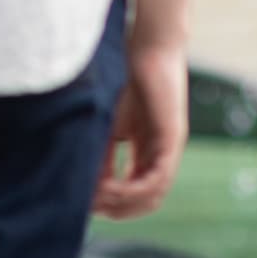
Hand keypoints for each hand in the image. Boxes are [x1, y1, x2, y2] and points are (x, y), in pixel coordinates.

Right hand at [94, 39, 187, 219]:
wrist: (148, 48)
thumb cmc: (127, 79)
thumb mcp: (109, 126)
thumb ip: (102, 156)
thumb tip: (85, 188)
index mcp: (148, 153)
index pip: (134, 194)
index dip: (110, 203)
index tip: (84, 202)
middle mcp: (162, 156)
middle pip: (144, 203)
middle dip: (115, 210)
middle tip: (89, 207)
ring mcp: (170, 149)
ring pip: (151, 197)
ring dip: (121, 203)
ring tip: (96, 198)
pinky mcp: (172, 140)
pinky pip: (156, 179)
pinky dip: (132, 190)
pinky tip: (110, 187)